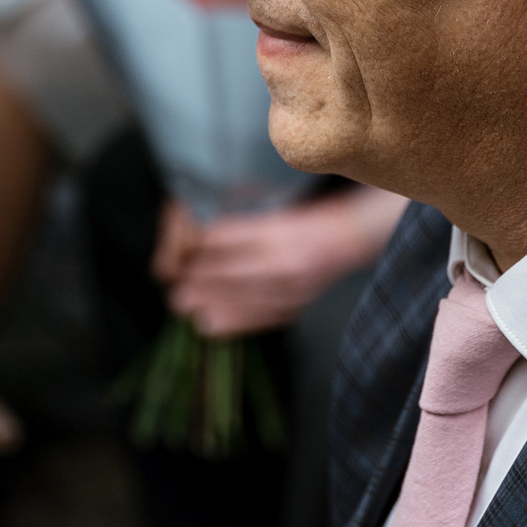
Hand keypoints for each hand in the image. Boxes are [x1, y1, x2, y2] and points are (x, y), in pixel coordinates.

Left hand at [160, 189, 408, 339]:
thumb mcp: (278, 201)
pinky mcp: (298, 305)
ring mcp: (295, 289)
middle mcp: (288, 262)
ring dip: (209, 302)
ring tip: (181, 303)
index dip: (200, 246)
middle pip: (232, 274)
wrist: (354, 234)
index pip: (229, 240)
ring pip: (243, 300)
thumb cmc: (310, 210)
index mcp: (282, 230)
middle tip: (172, 284)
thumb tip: (200, 227)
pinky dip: (233, 322)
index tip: (178, 249)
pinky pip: (260, 318)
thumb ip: (243, 214)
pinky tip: (207, 324)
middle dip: (198, 280)